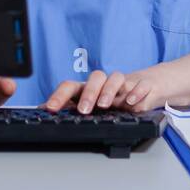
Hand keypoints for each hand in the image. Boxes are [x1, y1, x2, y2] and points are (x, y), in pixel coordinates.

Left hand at [43, 66, 169, 114]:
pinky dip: (136, 92)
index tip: (51, 109)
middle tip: (84, 110)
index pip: (72, 86)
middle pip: (96, 78)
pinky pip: (141, 84)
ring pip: (116, 77)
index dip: (60, 96)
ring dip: (109, 90)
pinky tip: (131, 102)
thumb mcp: (95, 105)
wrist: (148, 86)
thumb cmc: (116, 98)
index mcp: (90, 88)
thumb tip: (41, 112)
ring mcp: (125, 83)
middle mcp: (107, 83)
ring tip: (105, 104)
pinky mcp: (144, 86)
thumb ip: (71, 108)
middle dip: (89, 93)